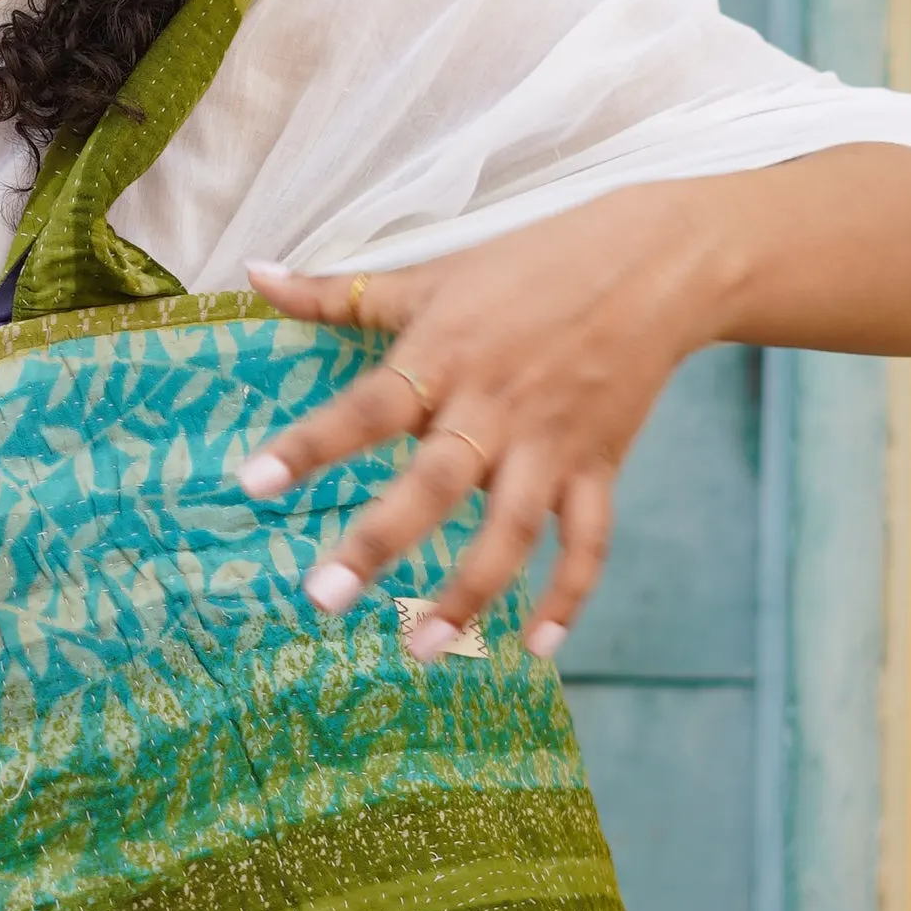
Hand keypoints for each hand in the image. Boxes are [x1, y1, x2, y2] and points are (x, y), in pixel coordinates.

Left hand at [236, 188, 725, 658]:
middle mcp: (494, 406)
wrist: (656, 262)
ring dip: (469, 592)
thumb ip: (341, 293)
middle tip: (323, 599)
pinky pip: (588, 541)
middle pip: (434, 484)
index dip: (312, 444)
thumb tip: (253, 274)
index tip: (254, 484)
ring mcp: (550, 442)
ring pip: (511, 529)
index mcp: (444, 356)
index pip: (367, 408)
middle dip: (380, 543)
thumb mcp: (433, 273)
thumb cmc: (531, 263)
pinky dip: (569, 595)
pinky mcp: (599, 464)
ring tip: (422, 647)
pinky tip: (538, 648)